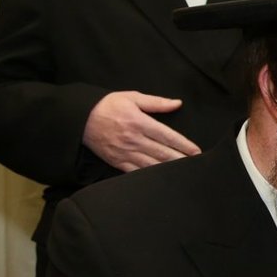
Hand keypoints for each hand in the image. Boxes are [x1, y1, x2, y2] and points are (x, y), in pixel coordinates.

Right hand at [82, 91, 199, 170]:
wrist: (79, 118)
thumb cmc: (108, 105)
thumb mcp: (132, 98)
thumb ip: (156, 102)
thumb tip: (177, 103)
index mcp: (139, 122)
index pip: (167, 136)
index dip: (184, 145)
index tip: (196, 151)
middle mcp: (134, 139)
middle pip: (163, 153)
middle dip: (181, 160)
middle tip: (196, 165)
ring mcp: (125, 152)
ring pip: (152, 165)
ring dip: (168, 170)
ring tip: (183, 173)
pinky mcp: (117, 161)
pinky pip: (136, 172)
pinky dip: (150, 176)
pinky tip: (161, 179)